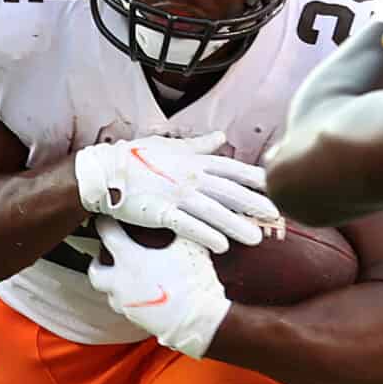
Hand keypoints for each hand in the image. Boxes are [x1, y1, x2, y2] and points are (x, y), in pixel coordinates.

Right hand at [73, 131, 275, 254]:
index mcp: (195, 162)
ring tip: (256, 238)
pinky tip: (222, 246)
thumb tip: (221, 137)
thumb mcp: (171, 146)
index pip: (232, 169)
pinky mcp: (160, 212)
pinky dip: (205, 235)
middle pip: (229, 192)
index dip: (256, 178)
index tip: (278, 185)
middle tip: (278, 216)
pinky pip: (186, 225)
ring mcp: (176, 195)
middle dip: (255, 204)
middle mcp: (190, 177)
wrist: (104, 171)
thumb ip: (200, 145)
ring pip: (212, 211)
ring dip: (236, 225)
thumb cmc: (136, 157)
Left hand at [88, 224, 231, 357]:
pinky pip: (126, 307)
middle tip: (107, 255)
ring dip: (114, 283)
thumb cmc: (192, 281)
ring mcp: (126, 303)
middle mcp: (120, 282)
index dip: (105, 222)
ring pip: (109, 292)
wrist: (198, 320)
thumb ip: (179, 229)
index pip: (106, 233)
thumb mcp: (189, 245)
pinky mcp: (135, 320)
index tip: (106, 218)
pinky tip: (144, 293)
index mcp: (129, 259)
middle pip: (95, 270)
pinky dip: (130, 298)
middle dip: (98, 261)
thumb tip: (179, 218)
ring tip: (128, 276)